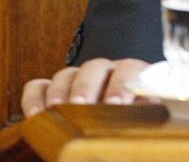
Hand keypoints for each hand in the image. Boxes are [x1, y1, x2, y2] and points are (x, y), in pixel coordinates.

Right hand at [20, 58, 150, 117]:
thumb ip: (146, 116)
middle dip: (87, 86)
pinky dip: (35, 97)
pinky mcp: (52, 92)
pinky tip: (36, 114)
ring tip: (57, 109)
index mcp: (134, 76)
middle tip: (82, 105)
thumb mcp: (147, 119)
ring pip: (67, 74)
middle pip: (95, 67)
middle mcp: (105, 73)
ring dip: (61, 92)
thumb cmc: (137, 122)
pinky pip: (39, 86)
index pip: (131, 69)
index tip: (117, 102)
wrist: (121, 127)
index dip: (123, 83)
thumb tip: (142, 125)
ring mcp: (77, 79)